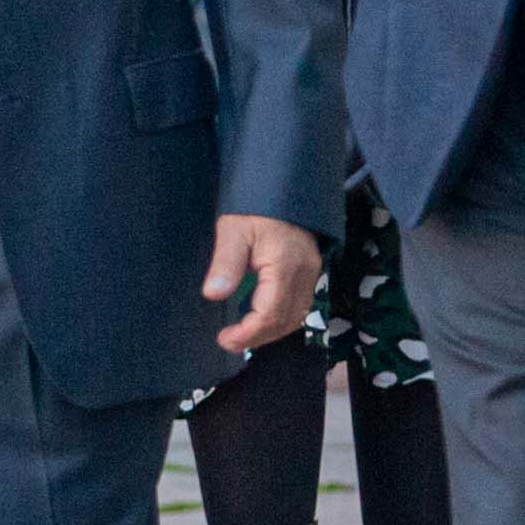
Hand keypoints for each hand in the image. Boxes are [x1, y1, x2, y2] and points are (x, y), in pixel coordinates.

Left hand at [206, 213, 324, 352]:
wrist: (284, 184)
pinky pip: (300, 305)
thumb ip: (225, 263)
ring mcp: (312, 273)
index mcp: (285, 265)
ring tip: (242, 334)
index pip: (270, 313)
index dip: (248, 333)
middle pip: (285, 321)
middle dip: (257, 337)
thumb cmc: (256, 204)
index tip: (224, 338)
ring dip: (270, 331)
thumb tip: (213, 294)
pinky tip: (260, 318)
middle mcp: (304, 273)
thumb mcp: (233, 229)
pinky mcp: (311, 271)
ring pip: (296, 316)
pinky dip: (281, 319)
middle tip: (228, 340)